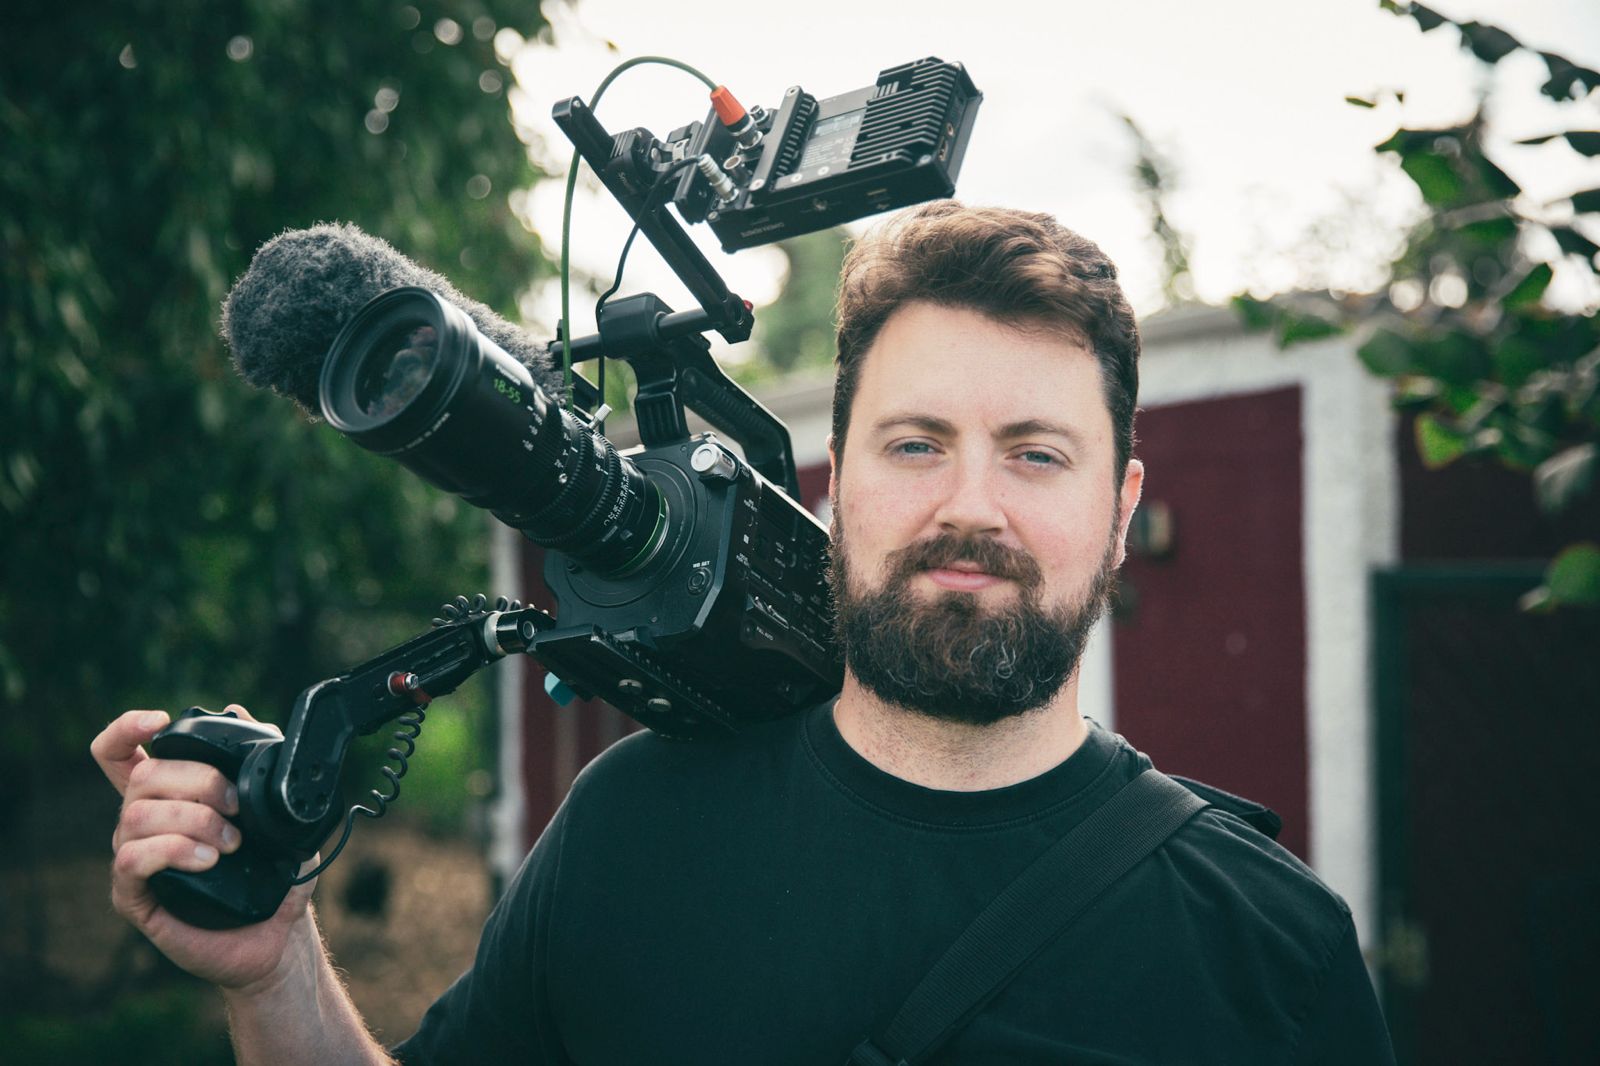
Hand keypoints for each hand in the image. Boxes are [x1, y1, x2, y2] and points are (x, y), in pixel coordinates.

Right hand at [91, 705, 318, 991]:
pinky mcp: (135, 896)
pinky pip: (131, 860)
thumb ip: (258, 761)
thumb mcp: (278, 808)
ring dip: (193, 820)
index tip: (160, 721)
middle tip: (238, 808)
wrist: (280, 934)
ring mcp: (135, 858)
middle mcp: (143, 823)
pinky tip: (208, 860)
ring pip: (137, 815)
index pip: (121, 754)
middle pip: (142, 775)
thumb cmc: (276, 871)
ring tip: (231, 844)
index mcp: (168, 797)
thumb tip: (236, 712)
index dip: (127, 729)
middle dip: (198, 780)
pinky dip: (173, 851)